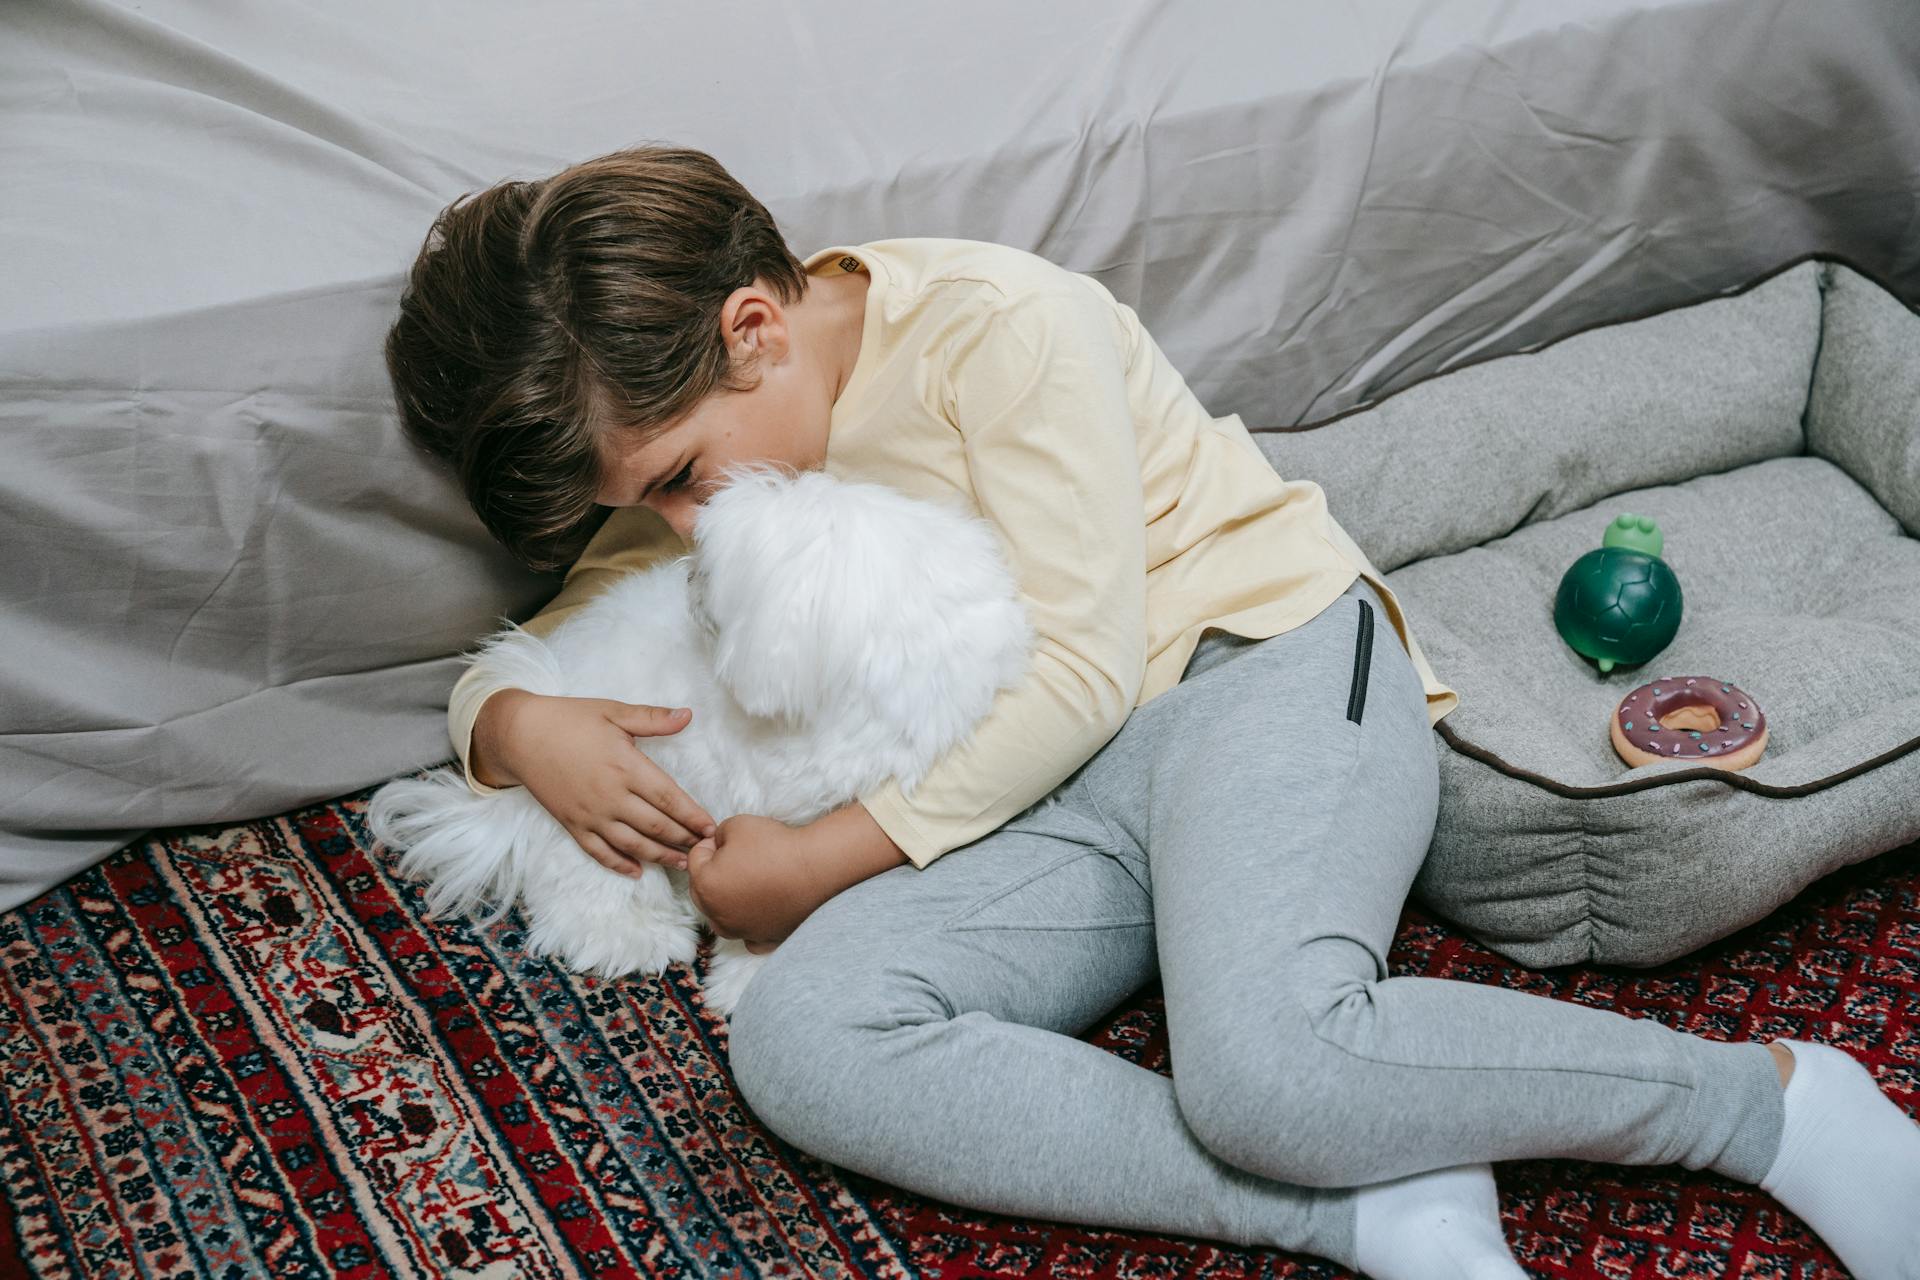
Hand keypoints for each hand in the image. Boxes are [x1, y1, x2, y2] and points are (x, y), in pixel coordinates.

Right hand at [482, 691, 718, 877]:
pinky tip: (637, 872)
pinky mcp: (572, 824)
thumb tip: (688, 714)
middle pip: (656, 826)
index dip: (693, 816)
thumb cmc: (570, 719)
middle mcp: (611, 796)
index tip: (711, 828)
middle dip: (683, 840)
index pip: (669, 799)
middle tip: (705, 850)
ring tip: (682, 864)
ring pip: (632, 844)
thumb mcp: (614, 711)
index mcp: (626, 766)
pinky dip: (619, 864)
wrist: (520, 735)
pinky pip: (599, 851)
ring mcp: (590, 814)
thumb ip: (653, 718)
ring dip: (660, 857)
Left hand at [686, 814, 823, 949]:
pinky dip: (750, 924)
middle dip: (713, 873)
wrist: (817, 869)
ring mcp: (741, 931)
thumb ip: (717, 834)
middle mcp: (718, 916)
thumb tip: (718, 844)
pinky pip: (748, 937)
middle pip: (702, 891)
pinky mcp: (764, 940)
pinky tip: (760, 909)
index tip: (732, 839)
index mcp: (705, 886)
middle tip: (739, 858)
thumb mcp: (738, 824)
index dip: (711, 844)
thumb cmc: (776, 845)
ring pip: (721, 917)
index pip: (695, 859)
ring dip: (728, 900)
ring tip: (751, 881)